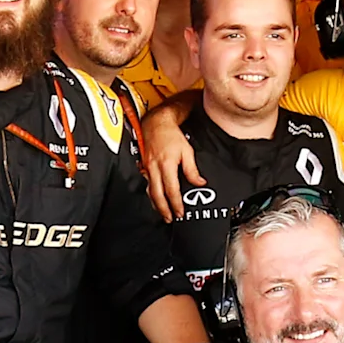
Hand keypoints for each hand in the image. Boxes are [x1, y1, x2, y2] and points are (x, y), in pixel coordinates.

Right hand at [142, 101, 198, 222]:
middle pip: (157, 195)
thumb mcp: (187, 151)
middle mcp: (154, 168)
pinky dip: (151, 194)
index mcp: (166, 165)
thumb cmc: (171, 135)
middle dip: (163, 209)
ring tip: (162, 213)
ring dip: (156, 204)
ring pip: (150, 191)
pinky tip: (155, 199)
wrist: (155, 123)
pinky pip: (147, 184)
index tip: (180, 213)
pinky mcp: (144, 167)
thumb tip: (200, 182)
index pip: (171, 190)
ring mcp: (147, 168)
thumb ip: (192, 169)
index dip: (176, 203)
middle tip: (169, 219)